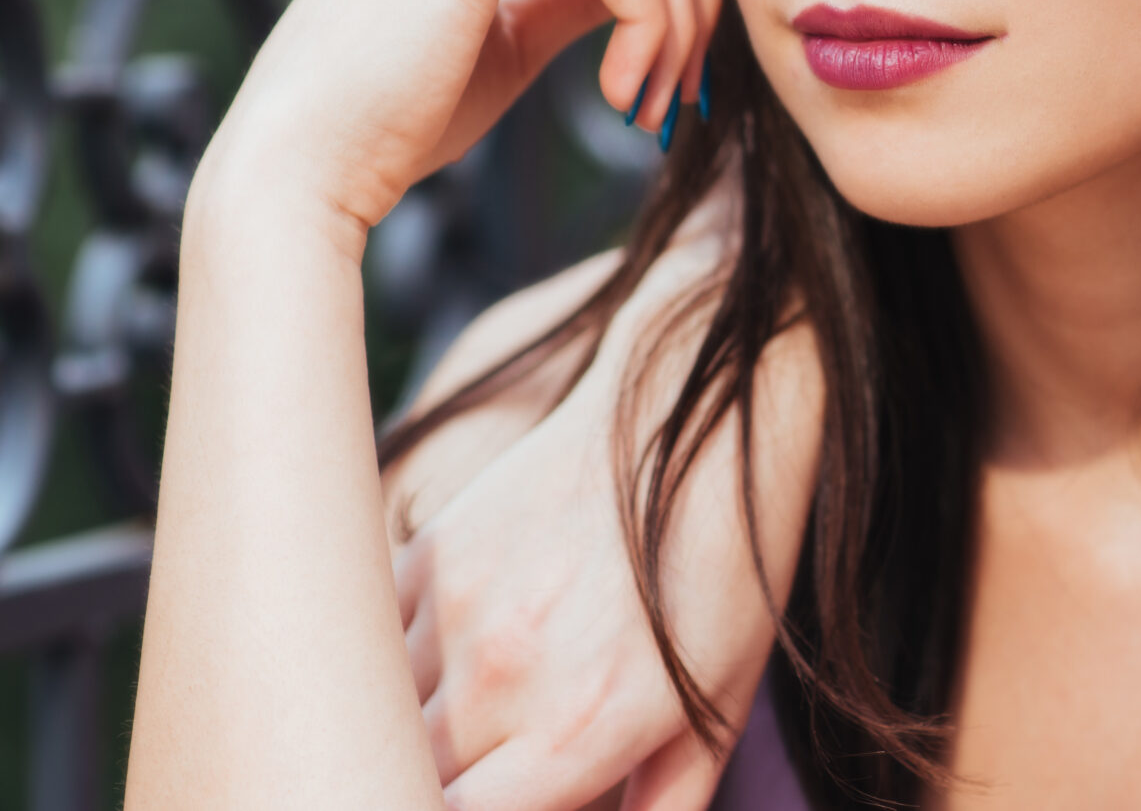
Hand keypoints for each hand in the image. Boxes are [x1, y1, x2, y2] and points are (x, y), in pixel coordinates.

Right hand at [392, 210, 823, 810]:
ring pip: (374, 721)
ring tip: (473, 718)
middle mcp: (504, 677)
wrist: (701, 413)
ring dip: (407, 734)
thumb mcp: (718, 708)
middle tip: (494, 761)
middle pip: (407, 783)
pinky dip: (388, 670)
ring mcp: (455, 609)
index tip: (494, 799)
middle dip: (436, 788)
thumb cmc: (727, 570)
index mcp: (581, 731)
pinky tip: (450, 656)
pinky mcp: (431, 552)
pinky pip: (369, 645)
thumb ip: (661, 804)